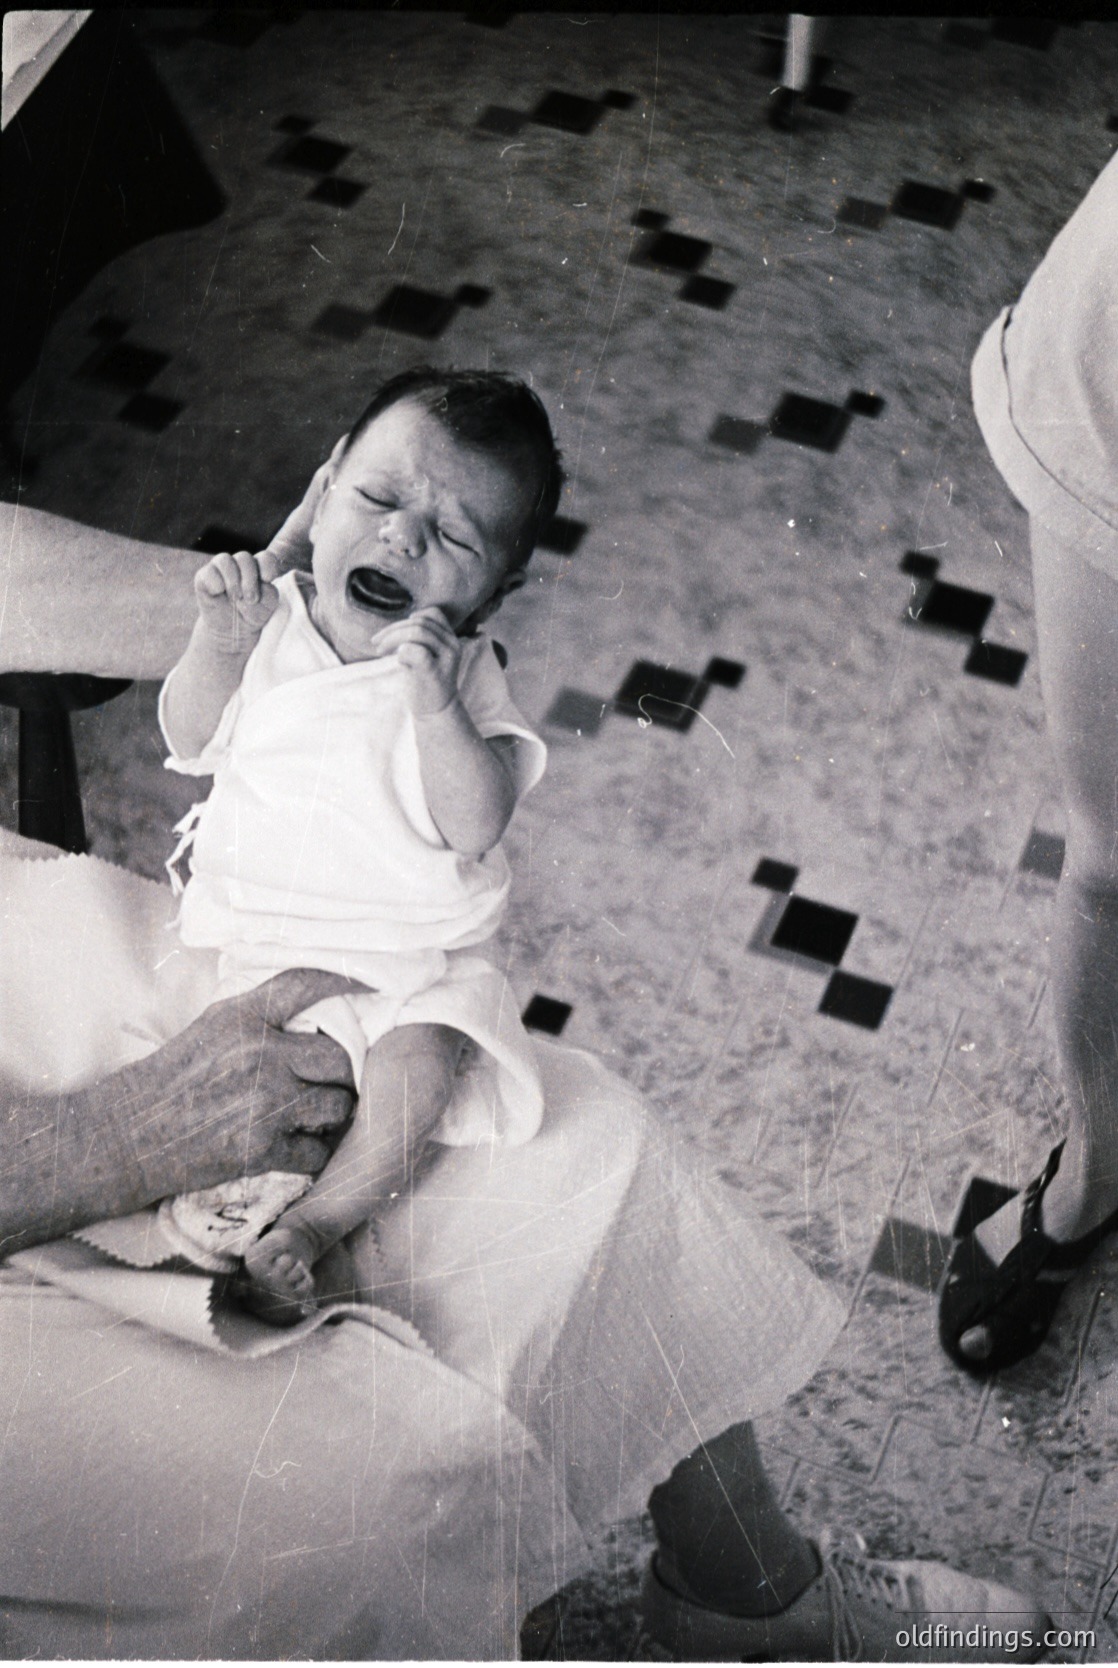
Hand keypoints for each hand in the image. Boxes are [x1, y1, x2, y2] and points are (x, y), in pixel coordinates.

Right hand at [0, 970, 358, 1253]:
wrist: (125, 1137)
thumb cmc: (167, 1081)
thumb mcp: (209, 1028)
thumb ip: (258, 1017)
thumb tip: (314, 1012)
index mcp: (243, 1017)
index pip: (308, 985)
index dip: (347, 981)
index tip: (372, 986)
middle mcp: (259, 1053)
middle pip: (339, 1057)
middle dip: (342, 1075)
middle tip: (330, 1085)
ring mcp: (263, 1102)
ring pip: (337, 1106)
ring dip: (331, 1116)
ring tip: (314, 1119)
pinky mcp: (260, 1148)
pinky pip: (315, 1151)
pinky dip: (311, 1154)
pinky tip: (295, 1149)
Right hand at [194, 548, 280, 653]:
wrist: (233, 630)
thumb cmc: (253, 613)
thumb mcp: (267, 605)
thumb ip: (269, 591)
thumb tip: (261, 580)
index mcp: (258, 566)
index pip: (265, 557)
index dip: (267, 564)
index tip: (268, 578)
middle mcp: (239, 564)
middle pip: (244, 557)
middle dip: (249, 579)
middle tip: (251, 599)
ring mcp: (221, 568)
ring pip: (224, 560)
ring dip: (232, 581)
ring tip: (236, 598)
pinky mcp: (204, 577)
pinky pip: (209, 572)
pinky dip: (216, 583)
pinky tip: (219, 593)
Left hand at [368, 606, 462, 715]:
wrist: (436, 713)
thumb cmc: (426, 683)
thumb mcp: (427, 655)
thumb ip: (419, 639)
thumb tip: (396, 626)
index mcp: (451, 640)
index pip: (433, 614)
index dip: (410, 618)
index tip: (394, 631)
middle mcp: (453, 646)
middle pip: (420, 622)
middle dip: (393, 629)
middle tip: (377, 643)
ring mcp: (445, 659)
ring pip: (416, 632)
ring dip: (392, 638)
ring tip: (380, 650)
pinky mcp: (433, 671)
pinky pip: (413, 650)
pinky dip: (400, 652)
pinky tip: (398, 663)